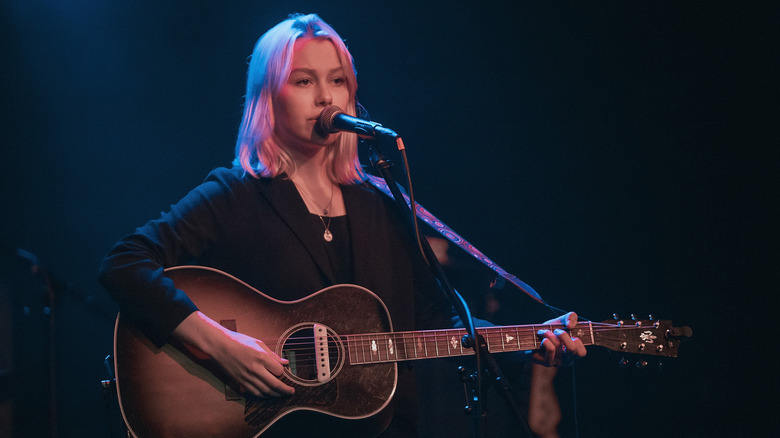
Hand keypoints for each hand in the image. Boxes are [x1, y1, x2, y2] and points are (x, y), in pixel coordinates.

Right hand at [173, 311, 294, 397]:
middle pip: (274, 384)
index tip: (285, 371)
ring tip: (281, 394)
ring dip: (275, 395)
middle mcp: (254, 368)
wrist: (220, 345)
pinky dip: (263, 395)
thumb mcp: (258, 343)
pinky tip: (268, 393)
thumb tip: (285, 362)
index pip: (278, 370)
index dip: (283, 372)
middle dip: (285, 390)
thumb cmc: (239, 341)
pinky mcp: (240, 381)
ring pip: (265, 391)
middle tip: (291, 392)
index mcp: (260, 357)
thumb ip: (273, 355)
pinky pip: (254, 392)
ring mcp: (246, 376)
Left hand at [532, 312, 586, 366]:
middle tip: (556, 331)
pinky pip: (550, 349)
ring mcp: (557, 362)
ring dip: (550, 334)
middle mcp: (567, 359)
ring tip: (545, 332)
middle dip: (563, 335)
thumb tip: (571, 325)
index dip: (578, 342)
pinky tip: (542, 339)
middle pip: (572, 349)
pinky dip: (546, 340)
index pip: (582, 352)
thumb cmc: (549, 331)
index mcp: (573, 352)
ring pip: (558, 346)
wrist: (530, 339)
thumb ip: (571, 317)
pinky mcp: (547, 362)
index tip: (570, 334)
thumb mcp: (561, 322)